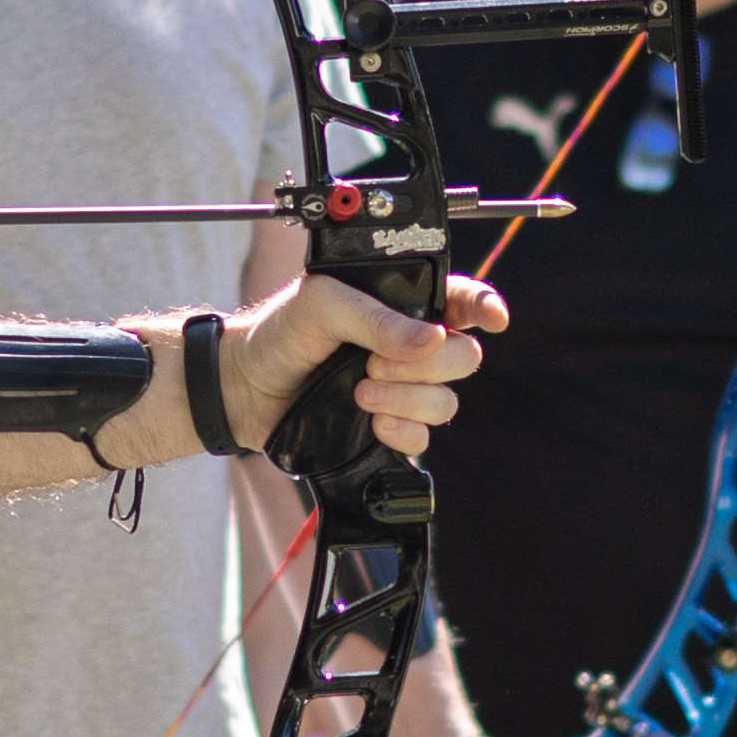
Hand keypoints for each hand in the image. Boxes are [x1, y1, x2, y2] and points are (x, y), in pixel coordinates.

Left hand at [219, 266, 498, 468]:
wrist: (245, 388)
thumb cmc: (280, 333)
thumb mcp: (321, 305)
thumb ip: (375, 318)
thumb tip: (429, 341)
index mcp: (402, 302)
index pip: (463, 299)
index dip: (485, 307)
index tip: (491, 319)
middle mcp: (410, 345)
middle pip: (463, 356)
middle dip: (425, 364)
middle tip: (372, 362)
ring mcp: (403, 388)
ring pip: (446, 401)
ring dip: (407, 399)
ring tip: (360, 391)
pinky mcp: (390, 425)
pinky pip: (424, 436)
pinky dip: (402, 431)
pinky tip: (372, 422)